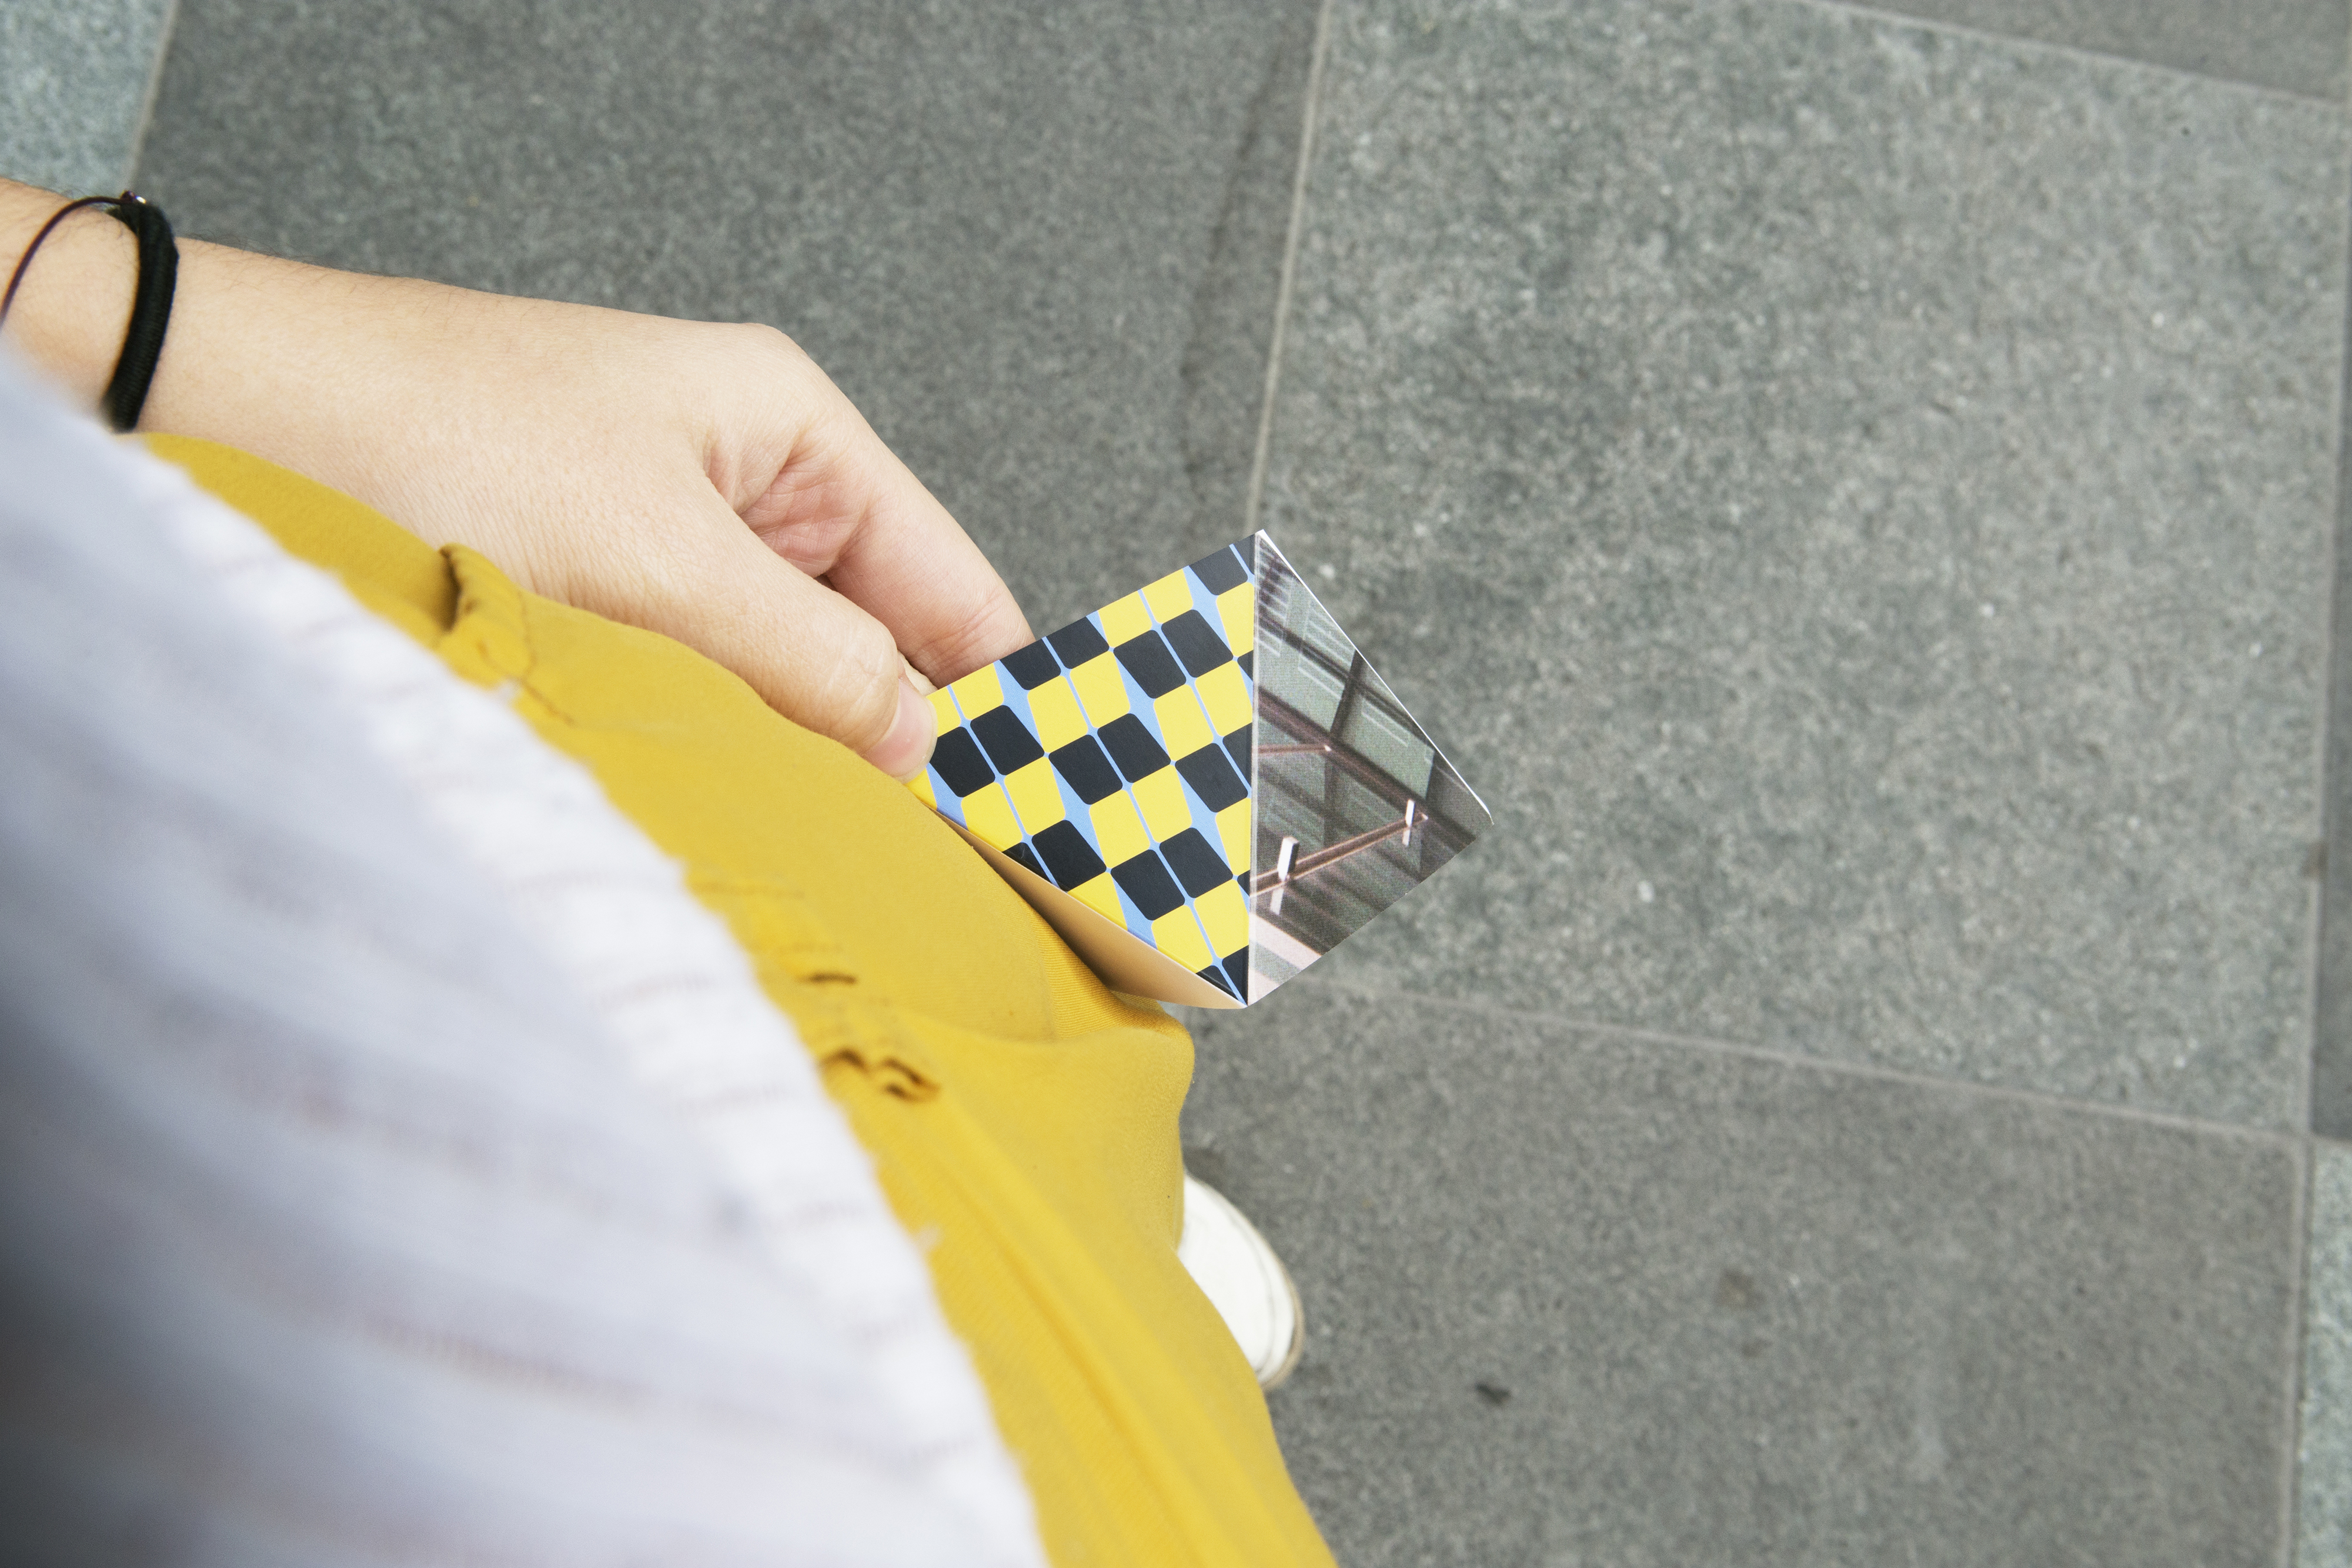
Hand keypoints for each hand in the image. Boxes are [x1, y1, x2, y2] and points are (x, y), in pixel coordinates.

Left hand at [0, 179, 1028, 776]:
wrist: (219, 413)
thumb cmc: (432, 432)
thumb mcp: (654, 557)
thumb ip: (808, 659)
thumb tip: (925, 747)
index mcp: (789, 432)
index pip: (949, 585)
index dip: (998, 700)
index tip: (1033, 820)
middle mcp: (741, 491)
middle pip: (873, 647)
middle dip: (895, 753)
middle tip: (935, 881)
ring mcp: (665, 555)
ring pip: (780, 688)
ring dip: (796, 767)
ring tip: (833, 866)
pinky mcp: (591, 615)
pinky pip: (695, 702)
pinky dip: (716, 763)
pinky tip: (728, 829)